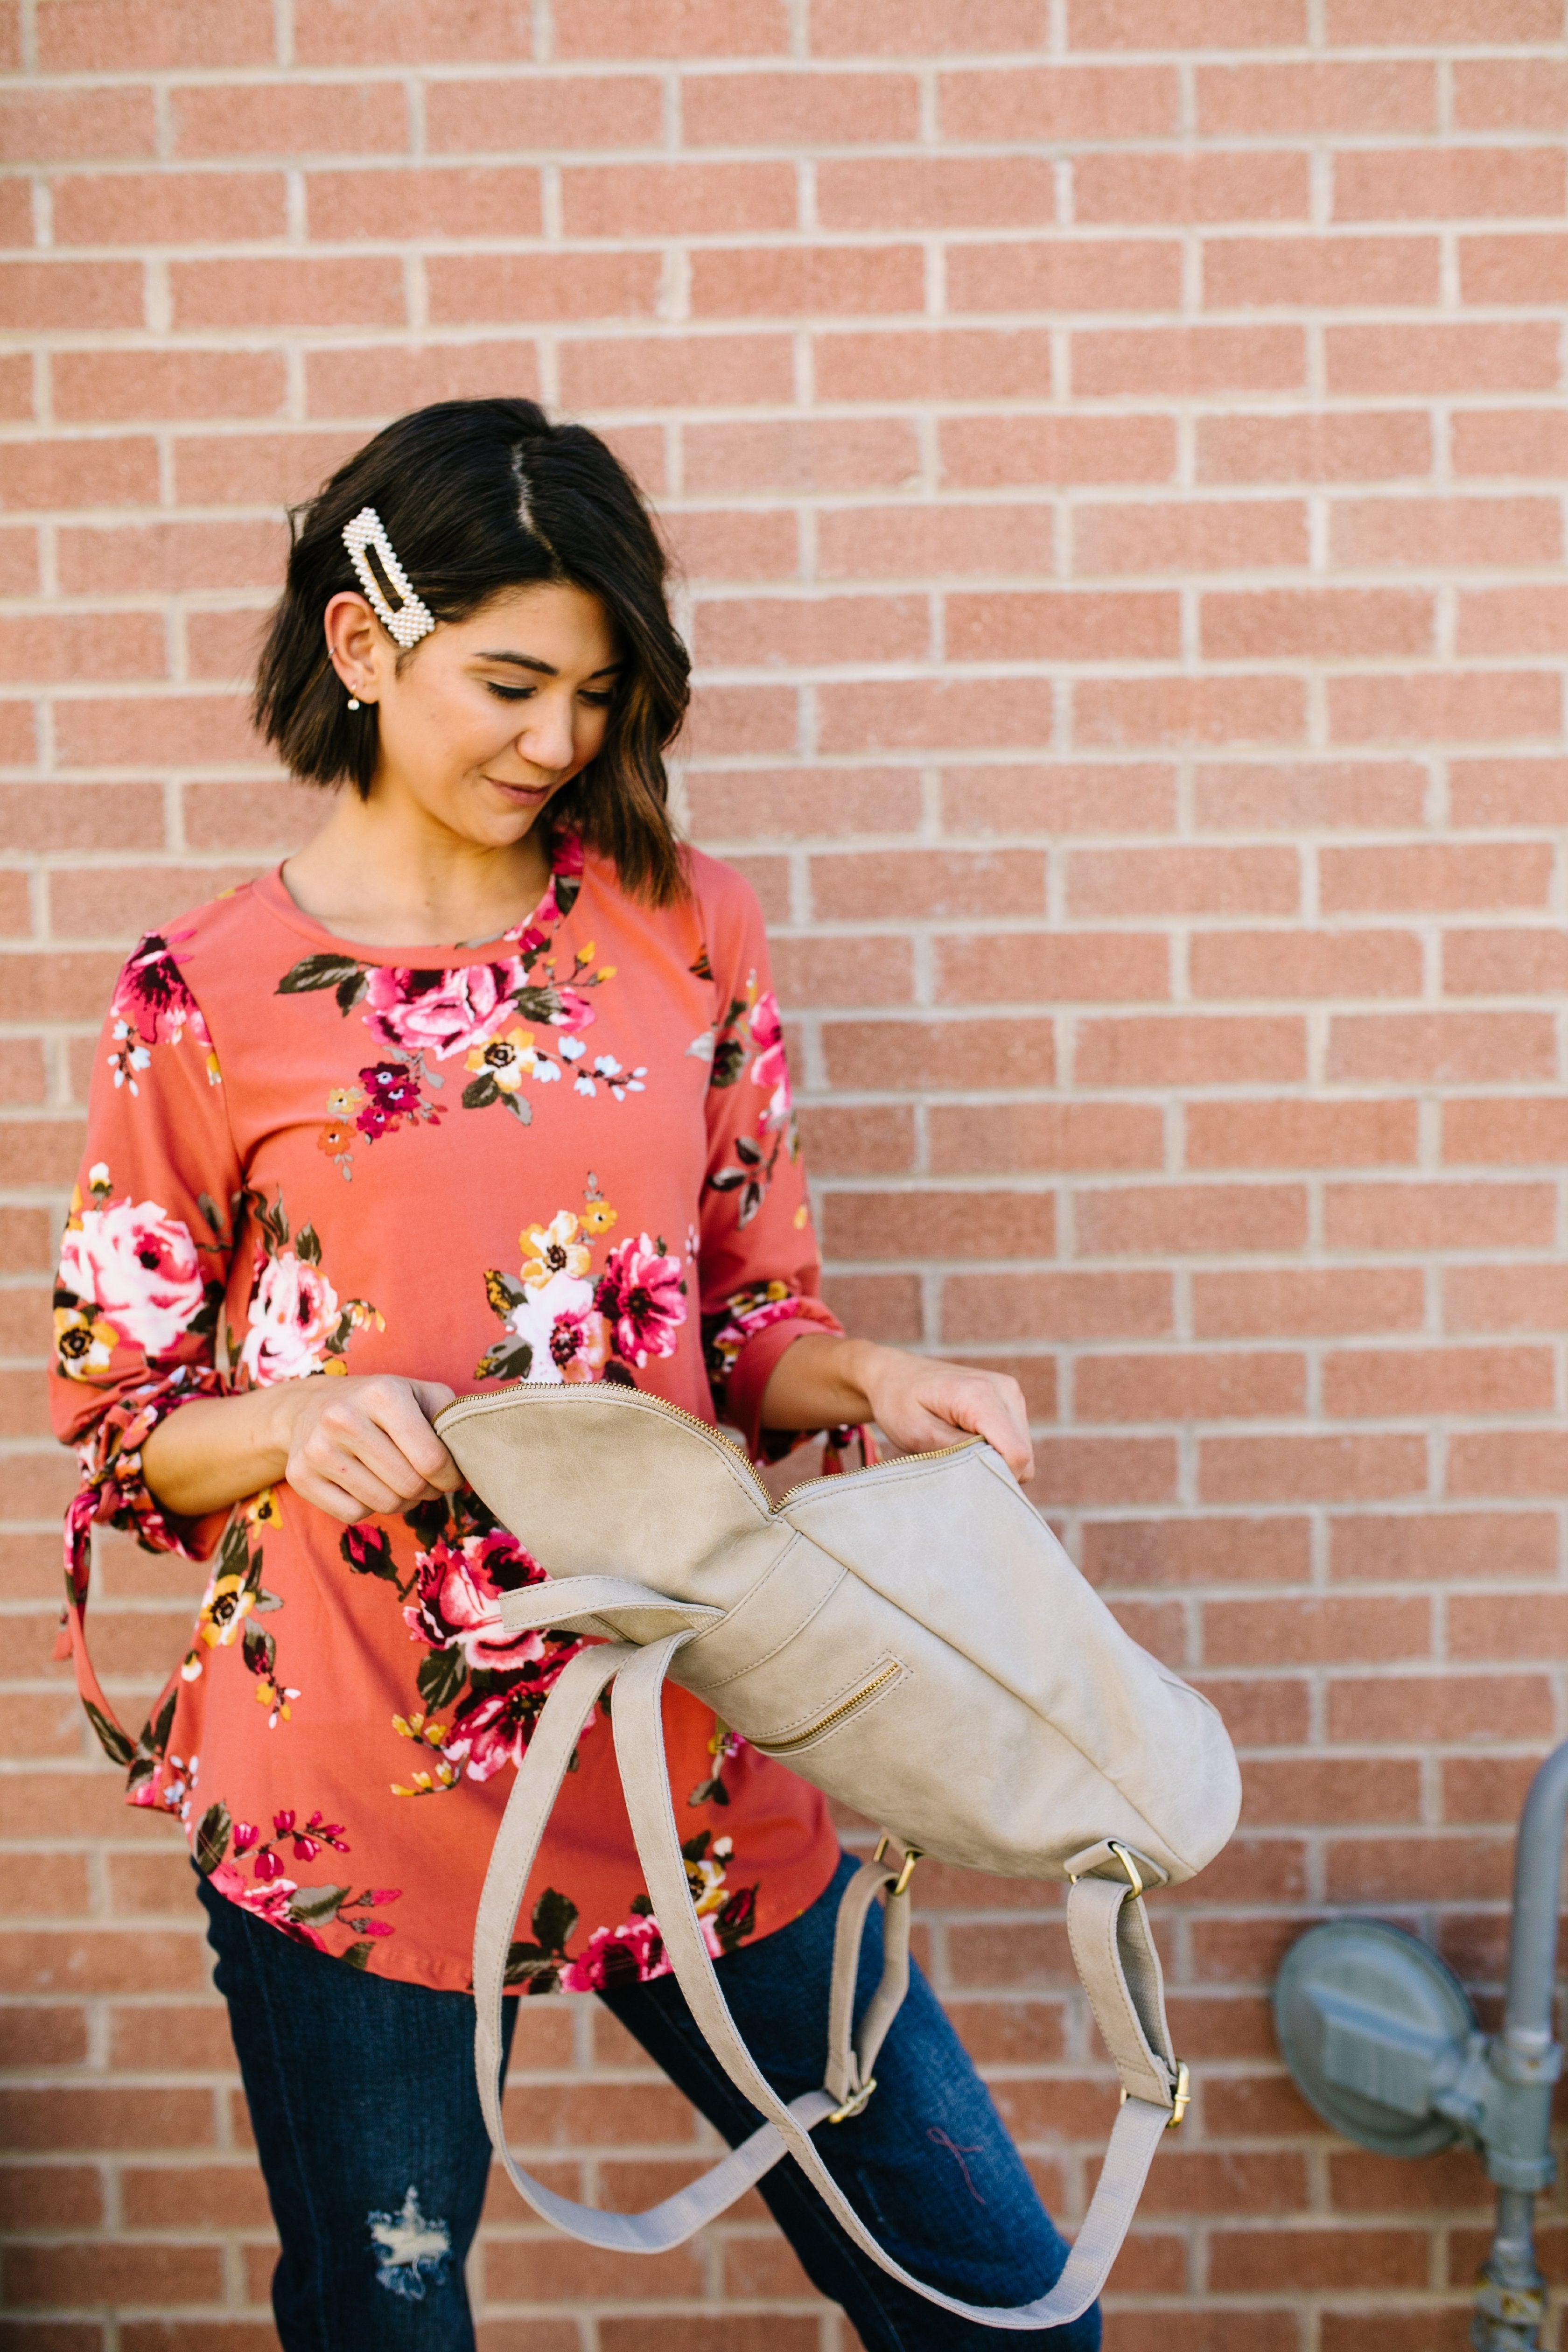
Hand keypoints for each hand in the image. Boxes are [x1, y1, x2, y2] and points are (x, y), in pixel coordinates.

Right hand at [274, 1374, 461, 1523]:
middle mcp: (344, 1418)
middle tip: (428, 1482)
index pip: (432, 1460)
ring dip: (402, 1502)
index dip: (450, 1477)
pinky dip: (369, 1507)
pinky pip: (353, 1514)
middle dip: (428, 1491)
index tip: (450, 1476)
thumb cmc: (378, 1403)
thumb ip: (451, 1419)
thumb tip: (476, 1458)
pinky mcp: (300, 1475)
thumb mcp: (419, 1393)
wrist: (308, 1406)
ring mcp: (318, 1448)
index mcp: (382, 1393)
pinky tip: (368, 1485)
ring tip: (400, 1482)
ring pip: (383, 1504)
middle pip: (409, 1486)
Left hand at [855, 1347, 1034, 1483]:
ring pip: (1023, 1451)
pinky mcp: (1010, 1399)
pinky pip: (1016, 1441)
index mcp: (980, 1395)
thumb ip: (959, 1453)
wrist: (895, 1375)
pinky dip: (996, 1449)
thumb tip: (994, 1474)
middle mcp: (1004, 1389)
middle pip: (1024, 1456)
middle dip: (994, 1469)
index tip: (965, 1479)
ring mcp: (1010, 1392)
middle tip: (955, 1462)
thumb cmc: (900, 1403)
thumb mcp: (919, 1434)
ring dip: (994, 1459)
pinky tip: (968, 1439)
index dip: (997, 1478)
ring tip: (959, 1446)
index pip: (1016, 1453)